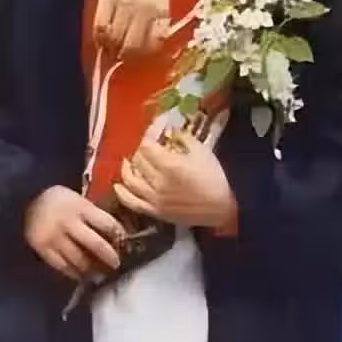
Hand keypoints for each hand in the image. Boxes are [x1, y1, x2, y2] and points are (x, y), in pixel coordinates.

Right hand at [24, 186, 124, 280]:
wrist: (25, 199)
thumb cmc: (59, 200)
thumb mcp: (78, 200)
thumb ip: (93, 215)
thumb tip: (114, 235)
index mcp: (81, 207)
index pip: (106, 223)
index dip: (119, 234)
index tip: (125, 243)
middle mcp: (69, 222)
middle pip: (95, 244)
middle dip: (109, 256)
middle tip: (116, 264)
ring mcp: (55, 237)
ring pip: (79, 259)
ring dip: (92, 269)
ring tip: (100, 274)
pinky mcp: (43, 249)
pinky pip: (62, 266)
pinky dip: (73, 273)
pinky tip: (81, 276)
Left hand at [113, 133, 237, 232]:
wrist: (222, 207)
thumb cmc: (215, 177)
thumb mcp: (202, 151)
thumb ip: (183, 138)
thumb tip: (170, 130)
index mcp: (169, 164)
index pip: (146, 145)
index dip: (148, 136)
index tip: (153, 133)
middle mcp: (157, 181)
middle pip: (138, 160)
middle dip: (141, 151)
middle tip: (147, 147)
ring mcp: (154, 198)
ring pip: (130, 180)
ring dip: (128, 168)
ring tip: (129, 161)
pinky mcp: (154, 211)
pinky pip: (131, 202)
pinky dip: (122, 193)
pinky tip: (118, 185)